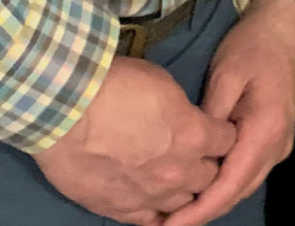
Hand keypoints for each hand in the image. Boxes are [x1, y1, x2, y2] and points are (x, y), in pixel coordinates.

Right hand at [34, 55, 236, 224]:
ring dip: (183, 190)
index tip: (215, 129)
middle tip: (194, 154)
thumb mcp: (161, 82)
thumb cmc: (114, 86)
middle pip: (210, 177)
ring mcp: (151, 195)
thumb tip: (181, 120)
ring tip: (171, 178)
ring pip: (184, 204)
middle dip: (206, 164)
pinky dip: (157, 212)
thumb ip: (180, 110)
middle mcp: (179, 171)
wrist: (67, 111)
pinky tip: (154, 202)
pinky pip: (152, 222)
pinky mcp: (122, 211)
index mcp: (194, 135)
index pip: (227, 140)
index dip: (222, 133)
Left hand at [162, 0, 294, 225]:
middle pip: (237, 192)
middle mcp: (277, 147)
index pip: (230, 184)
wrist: (286, 25)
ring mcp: (278, 145)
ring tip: (176, 213)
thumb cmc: (254, 45)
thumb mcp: (226, 75)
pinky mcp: (273, 139)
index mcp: (266, 132)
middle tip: (164, 225)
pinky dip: (224, 184)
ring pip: (242, 184)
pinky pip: (247, 171)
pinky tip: (199, 185)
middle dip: (202, 212)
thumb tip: (191, 149)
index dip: (200, 210)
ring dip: (213, 200)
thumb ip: (211, 117)